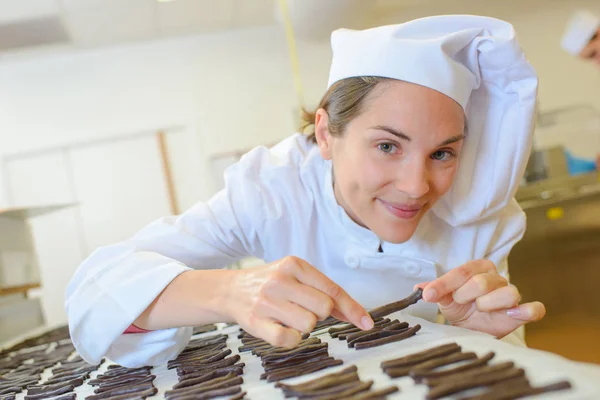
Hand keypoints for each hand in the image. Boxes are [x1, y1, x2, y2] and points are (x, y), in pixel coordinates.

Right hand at [225, 256, 373, 347]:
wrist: (230, 290)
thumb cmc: (271, 285)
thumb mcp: (295, 277)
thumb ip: (323, 292)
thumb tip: (354, 313)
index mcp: (294, 264)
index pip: (332, 290)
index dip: (352, 308)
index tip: (367, 323)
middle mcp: (280, 280)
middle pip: (324, 308)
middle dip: (319, 314)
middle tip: (301, 308)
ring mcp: (267, 301)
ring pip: (309, 324)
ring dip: (304, 325)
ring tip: (288, 316)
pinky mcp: (256, 322)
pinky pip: (290, 339)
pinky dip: (291, 338)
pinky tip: (281, 327)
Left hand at [415, 260, 545, 337]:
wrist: (470, 327)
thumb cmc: (458, 306)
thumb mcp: (443, 297)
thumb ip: (433, 290)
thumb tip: (419, 289)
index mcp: (477, 268)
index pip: (462, 272)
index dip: (443, 284)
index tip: (428, 296)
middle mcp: (495, 278)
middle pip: (482, 282)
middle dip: (465, 295)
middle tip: (461, 303)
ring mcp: (510, 294)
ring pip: (507, 293)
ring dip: (488, 304)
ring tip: (481, 310)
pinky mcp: (521, 313)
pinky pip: (533, 309)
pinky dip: (528, 310)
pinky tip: (514, 314)